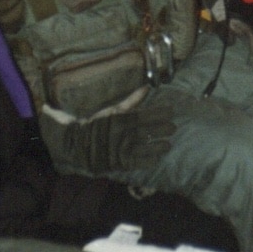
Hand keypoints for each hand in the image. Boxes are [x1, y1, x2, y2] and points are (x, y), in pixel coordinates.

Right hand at [41, 103, 176, 173]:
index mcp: (119, 119)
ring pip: (142, 148)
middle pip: (144, 131)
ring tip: (168, 145)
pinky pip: (135, 163)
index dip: (157, 113)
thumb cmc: (98, 124)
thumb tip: (147, 88)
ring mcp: (119, 149)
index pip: (142, 115)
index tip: (171, 111)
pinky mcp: (118, 163)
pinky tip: (156, 159)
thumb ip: (132, 101)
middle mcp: (120, 134)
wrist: (78, 144)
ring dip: (156, 147)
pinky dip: (146, 161)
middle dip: (160, 129)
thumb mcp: (113, 110)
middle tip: (174, 127)